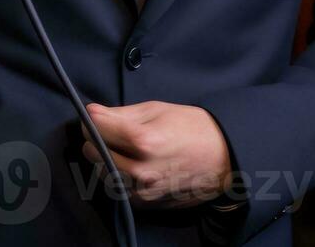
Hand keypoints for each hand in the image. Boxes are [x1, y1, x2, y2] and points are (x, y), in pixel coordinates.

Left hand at [80, 101, 232, 208]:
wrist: (224, 158)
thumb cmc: (192, 128)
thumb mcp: (156, 109)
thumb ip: (119, 113)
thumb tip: (90, 113)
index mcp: (142, 141)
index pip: (94, 129)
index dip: (92, 119)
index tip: (97, 116)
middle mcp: (139, 171)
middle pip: (93, 153)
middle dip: (96, 139)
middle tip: (108, 131)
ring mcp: (142, 191)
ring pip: (102, 173)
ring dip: (104, 159)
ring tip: (121, 148)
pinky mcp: (146, 205)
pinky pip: (118, 189)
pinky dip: (117, 176)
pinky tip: (132, 165)